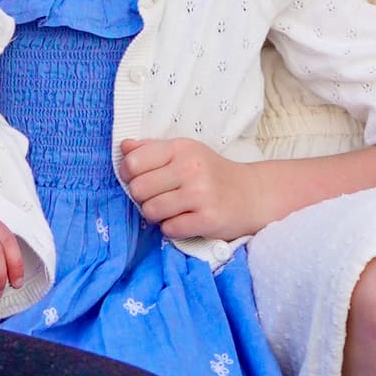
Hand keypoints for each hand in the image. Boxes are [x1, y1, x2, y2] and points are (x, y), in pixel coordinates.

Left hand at [116, 133, 257, 243]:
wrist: (252, 195)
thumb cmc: (212, 173)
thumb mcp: (186, 153)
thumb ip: (153, 149)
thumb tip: (123, 147)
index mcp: (181, 148)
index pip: (134, 162)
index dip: (129, 174)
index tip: (140, 179)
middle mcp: (190, 168)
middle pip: (138, 189)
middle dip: (142, 198)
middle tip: (158, 198)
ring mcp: (200, 194)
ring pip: (151, 210)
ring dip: (156, 215)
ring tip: (170, 210)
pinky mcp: (208, 219)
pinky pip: (169, 229)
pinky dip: (171, 229)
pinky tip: (183, 220)